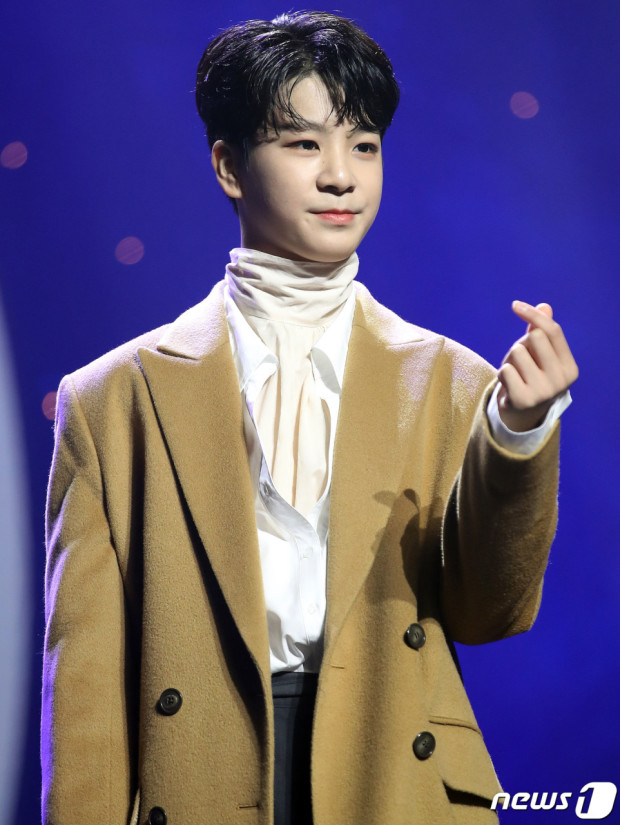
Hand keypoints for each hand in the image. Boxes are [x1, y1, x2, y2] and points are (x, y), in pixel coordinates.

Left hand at [497, 301, 578, 431]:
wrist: (522, 412)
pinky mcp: (523, 399)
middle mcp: (561, 380)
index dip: (533, 314)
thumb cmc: (531, 375)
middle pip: (535, 337)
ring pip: (517, 351)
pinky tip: (509, 384)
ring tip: (516, 374)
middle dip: (523, 343)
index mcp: (570, 367)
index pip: (553, 331)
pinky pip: (505, 369)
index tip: (515, 305)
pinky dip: (502, 372)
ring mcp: (543, 392)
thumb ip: (541, 330)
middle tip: (522, 361)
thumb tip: (544, 306)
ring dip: (510, 359)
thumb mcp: (538, 353)